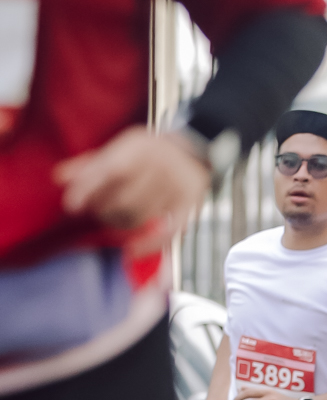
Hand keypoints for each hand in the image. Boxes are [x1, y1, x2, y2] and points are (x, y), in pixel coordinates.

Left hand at [55, 127, 210, 250]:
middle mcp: (162, 166)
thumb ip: (91, 164)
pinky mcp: (190, 206)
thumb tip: (59, 178)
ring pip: (141, 217)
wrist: (195, 148)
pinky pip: (168, 232)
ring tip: (113, 219)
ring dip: (120, 225)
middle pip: (124, 199)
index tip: (71, 205)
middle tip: (97, 210)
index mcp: (142, 148)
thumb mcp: (120, 148)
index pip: (110, 170)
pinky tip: (131, 251)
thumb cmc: (148, 152)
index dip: (88, 189)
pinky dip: (148, 245)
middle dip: (103, 210)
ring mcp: (178, 187)